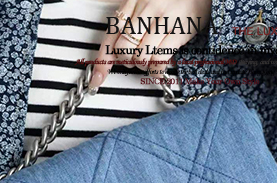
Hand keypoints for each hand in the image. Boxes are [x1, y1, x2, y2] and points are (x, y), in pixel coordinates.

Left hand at [90, 0, 210, 88]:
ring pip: (140, 56)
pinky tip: (159, 68)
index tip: (96, 80)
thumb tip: (113, 50)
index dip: (102, 61)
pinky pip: (160, 59)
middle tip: (136, 58)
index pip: (110, 35)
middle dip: (127, 61)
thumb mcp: (146, 1)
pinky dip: (156, 70)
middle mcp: (145, 7)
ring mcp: (163, 19)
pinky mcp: (179, 30)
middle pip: (123, 49)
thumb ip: (129, 20)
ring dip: (143, 65)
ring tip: (151, 59)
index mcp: (132, 0)